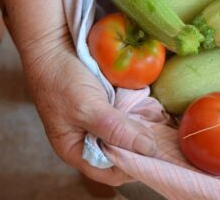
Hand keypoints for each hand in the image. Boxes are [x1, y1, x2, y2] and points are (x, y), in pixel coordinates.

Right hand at [20, 26, 156, 185]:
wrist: (52, 46)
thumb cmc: (60, 80)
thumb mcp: (87, 108)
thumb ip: (116, 130)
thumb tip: (148, 149)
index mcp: (77, 150)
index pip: (110, 173)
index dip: (133, 167)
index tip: (156, 156)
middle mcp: (90, 139)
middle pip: (123, 154)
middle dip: (143, 149)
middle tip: (166, 140)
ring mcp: (101, 121)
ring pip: (128, 135)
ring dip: (145, 130)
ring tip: (165, 125)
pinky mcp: (110, 104)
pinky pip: (129, 115)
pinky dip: (141, 113)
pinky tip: (155, 109)